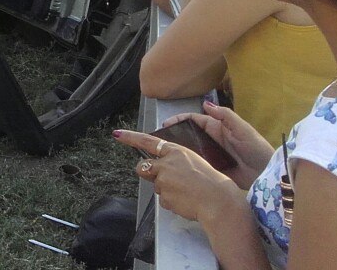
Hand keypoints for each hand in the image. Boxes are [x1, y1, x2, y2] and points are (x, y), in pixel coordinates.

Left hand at [114, 129, 244, 223]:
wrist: (219, 201)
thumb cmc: (212, 182)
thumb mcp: (193, 161)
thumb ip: (175, 162)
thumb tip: (162, 169)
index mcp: (176, 152)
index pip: (148, 141)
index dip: (131, 137)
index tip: (117, 134)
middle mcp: (166, 164)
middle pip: (142, 167)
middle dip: (146, 173)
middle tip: (162, 179)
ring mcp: (163, 181)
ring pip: (156, 186)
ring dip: (166, 190)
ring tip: (186, 192)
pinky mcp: (164, 196)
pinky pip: (163, 200)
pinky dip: (172, 202)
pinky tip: (185, 201)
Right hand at [162, 101, 274, 186]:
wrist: (267, 173)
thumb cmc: (256, 148)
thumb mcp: (242, 128)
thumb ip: (225, 115)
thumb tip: (205, 104)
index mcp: (217, 128)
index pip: (193, 120)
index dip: (179, 120)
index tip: (165, 124)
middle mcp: (211, 140)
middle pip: (188, 134)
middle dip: (174, 135)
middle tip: (160, 140)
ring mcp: (211, 155)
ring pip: (190, 150)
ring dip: (179, 150)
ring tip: (164, 153)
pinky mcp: (212, 169)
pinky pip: (197, 165)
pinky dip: (187, 164)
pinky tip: (177, 166)